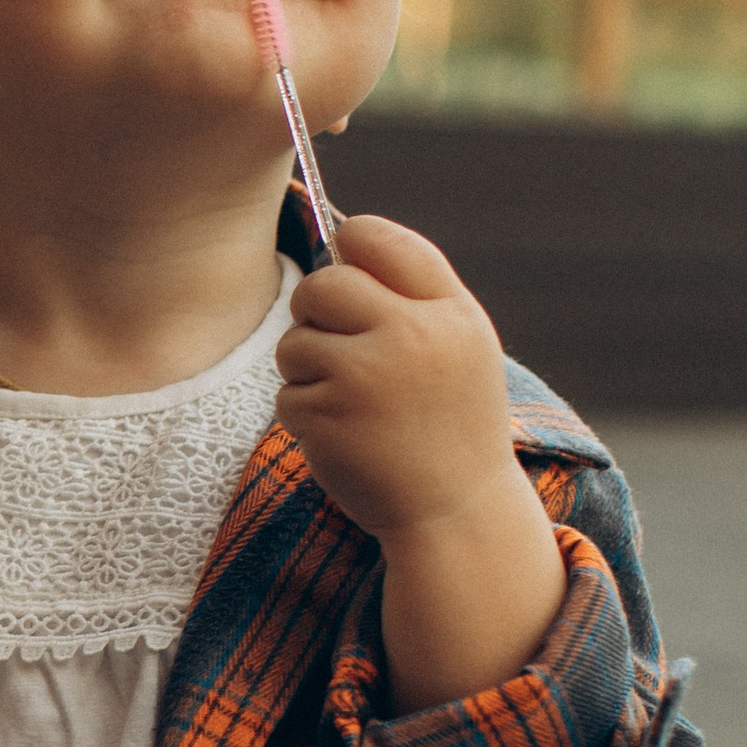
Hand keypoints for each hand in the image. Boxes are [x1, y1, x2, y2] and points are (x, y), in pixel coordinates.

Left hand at [278, 215, 586, 746]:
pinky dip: (306, 412)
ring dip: (310, 368)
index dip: (352, 248)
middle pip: (323, 285)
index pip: (379, 240)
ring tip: (357, 404)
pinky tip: (348, 438)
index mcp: (450, 314)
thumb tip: (338, 232)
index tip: (351, 270)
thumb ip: (411, 290)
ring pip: (296, 341)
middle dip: (319, 313)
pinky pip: (287, 391)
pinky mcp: (323, 416)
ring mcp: (363, 377)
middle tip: (343, 347)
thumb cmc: (451, 422)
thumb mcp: (458, 345)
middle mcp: (410, 337)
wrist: (454, 515)